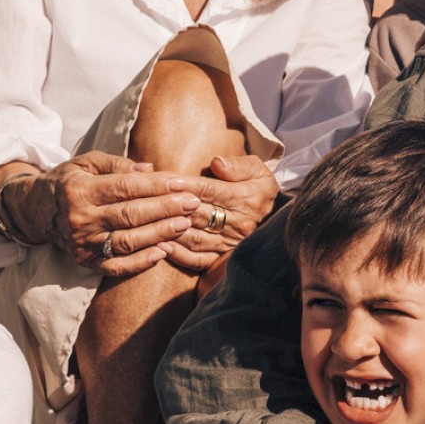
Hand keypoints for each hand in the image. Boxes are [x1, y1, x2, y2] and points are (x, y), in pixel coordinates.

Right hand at [38, 152, 200, 276]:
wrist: (36, 210)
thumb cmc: (70, 181)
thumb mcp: (87, 162)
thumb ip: (118, 165)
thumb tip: (150, 170)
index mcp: (81, 190)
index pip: (125, 187)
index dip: (156, 186)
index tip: (182, 182)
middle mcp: (80, 219)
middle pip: (129, 215)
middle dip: (165, 209)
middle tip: (193, 203)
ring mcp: (82, 244)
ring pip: (127, 242)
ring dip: (159, 234)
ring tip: (185, 225)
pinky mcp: (85, 262)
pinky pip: (116, 266)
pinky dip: (141, 262)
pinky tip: (163, 252)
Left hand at [158, 154, 280, 273]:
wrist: (275, 218)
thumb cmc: (259, 187)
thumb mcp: (257, 169)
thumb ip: (238, 165)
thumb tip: (217, 163)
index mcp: (246, 198)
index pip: (210, 190)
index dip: (187, 186)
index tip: (166, 180)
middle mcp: (238, 223)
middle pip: (199, 215)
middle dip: (172, 207)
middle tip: (148, 202)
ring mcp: (229, 243)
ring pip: (196, 239)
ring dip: (172, 232)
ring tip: (149, 225)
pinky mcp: (222, 258)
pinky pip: (199, 260)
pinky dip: (180, 255)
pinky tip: (162, 247)